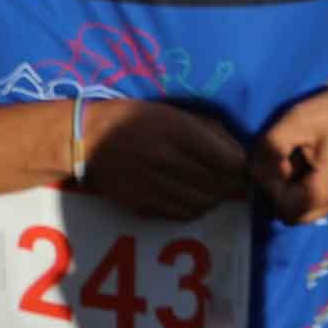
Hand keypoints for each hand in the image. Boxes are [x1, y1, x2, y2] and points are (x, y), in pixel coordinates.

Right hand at [77, 100, 249, 220]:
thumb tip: (240, 156)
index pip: (230, 162)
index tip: (238, 165)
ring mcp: (155, 185)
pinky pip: (183, 215)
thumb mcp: (173, 112)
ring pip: (204, 204)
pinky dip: (193, 209)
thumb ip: (210, 130)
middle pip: (220, 186)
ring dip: (213, 199)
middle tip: (227, 179)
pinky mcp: (143, 204)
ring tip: (207, 188)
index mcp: (178, 131)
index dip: (240, 166)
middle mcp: (168, 160)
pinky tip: (188, 196)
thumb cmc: (134, 118)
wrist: (86, 138)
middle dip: (230, 184)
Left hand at [251, 80, 327, 224]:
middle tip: (284, 158)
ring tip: (296, 155)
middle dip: (280, 190)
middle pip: (294, 215)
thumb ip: (271, 147)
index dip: (271, 185)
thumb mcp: (297, 121)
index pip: (284, 209)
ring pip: (306, 209)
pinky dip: (306, 187)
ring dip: (292, 188)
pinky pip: (319, 201)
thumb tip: (254, 170)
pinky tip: (308, 159)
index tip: (275, 158)